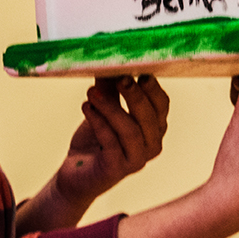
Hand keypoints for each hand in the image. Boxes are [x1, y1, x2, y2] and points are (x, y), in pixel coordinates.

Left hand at [56, 74, 170, 208]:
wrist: (77, 174)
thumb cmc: (95, 140)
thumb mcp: (104, 109)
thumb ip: (110, 89)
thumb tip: (109, 62)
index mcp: (155, 128)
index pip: (161, 105)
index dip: (153, 88)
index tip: (140, 70)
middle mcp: (152, 145)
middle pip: (149, 117)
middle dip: (135, 96)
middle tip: (120, 78)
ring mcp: (136, 160)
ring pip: (130, 130)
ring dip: (111, 108)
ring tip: (92, 92)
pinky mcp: (117, 170)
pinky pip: (110, 142)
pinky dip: (98, 122)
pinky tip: (86, 107)